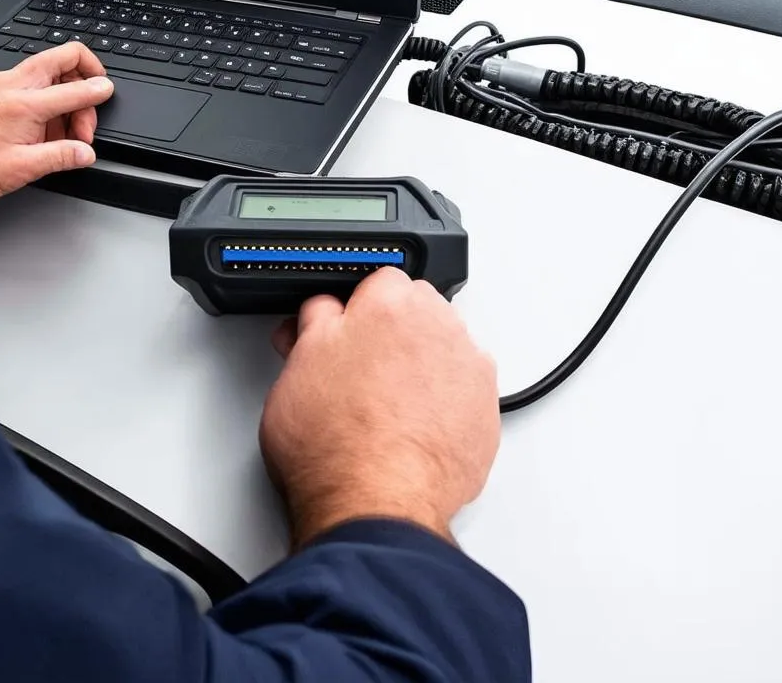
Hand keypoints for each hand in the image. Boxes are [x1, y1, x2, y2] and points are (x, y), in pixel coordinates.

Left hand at [0, 43, 113, 210]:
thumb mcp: (19, 170)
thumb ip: (60, 157)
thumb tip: (86, 152)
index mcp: (24, 103)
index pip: (76, 87)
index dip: (99, 91)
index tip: (109, 94)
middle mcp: (12, 86)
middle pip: (64, 60)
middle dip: (84, 86)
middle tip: (84, 124)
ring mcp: (1, 86)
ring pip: (49, 73)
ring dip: (67, 97)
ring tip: (64, 135)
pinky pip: (32, 86)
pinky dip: (48, 101)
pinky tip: (44, 131)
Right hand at [260, 268, 499, 548]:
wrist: (375, 505)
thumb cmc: (334, 444)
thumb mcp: (295, 368)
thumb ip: (315, 324)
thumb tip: (321, 313)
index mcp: (390, 305)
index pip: (377, 278)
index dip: (355, 307)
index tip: (344, 330)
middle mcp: (438, 327)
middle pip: (418, 309)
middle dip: (393, 331)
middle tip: (361, 369)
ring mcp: (468, 369)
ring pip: (444, 348)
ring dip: (423, 364)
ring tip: (388, 406)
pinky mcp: (486, 411)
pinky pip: (464, 391)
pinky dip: (446, 402)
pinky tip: (415, 426)